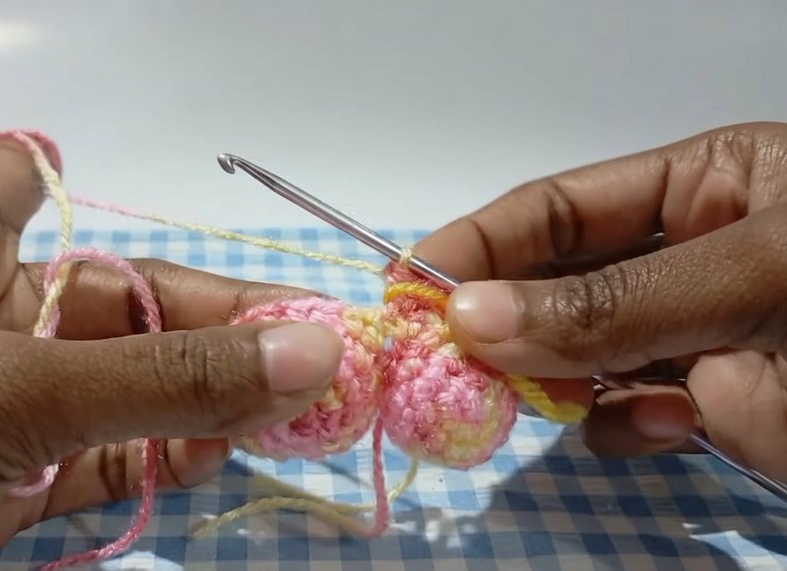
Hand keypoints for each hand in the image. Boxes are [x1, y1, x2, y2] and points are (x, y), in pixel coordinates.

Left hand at [0, 138, 343, 568]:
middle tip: (314, 350)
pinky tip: (215, 455)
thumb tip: (311, 351)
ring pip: (119, 385)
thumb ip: (161, 378)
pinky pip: (103, 456)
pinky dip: (161, 458)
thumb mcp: (2, 398)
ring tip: (284, 412)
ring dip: (199, 400)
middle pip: (113, 301)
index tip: (183, 216)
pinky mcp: (2, 488)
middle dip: (210, 325)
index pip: (21, 185)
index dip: (98, 189)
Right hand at [415, 121, 786, 482]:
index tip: (408, 287)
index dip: (480, 244)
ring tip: (557, 398)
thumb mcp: (750, 278)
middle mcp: (684, 255)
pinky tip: (670, 427)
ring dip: (561, 381)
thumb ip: (611, 303)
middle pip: (555, 285)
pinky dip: (626, 427)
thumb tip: (467, 319)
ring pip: (579, 356)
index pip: (559, 208)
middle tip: (443, 360)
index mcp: (701, 185)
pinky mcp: (706, 409)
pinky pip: (626, 415)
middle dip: (505, 324)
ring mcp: (692, 334)